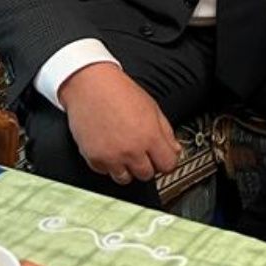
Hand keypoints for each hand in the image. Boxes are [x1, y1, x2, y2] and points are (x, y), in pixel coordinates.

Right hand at [59, 63, 179, 185]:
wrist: (91, 86)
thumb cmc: (120, 92)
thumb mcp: (152, 108)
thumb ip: (166, 132)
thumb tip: (174, 149)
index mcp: (150, 137)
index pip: (167, 165)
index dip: (166, 161)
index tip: (162, 158)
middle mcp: (131, 150)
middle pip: (147, 175)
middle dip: (147, 165)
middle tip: (143, 153)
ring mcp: (111, 157)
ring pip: (125, 179)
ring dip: (128, 169)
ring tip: (125, 152)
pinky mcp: (94, 158)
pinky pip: (105, 172)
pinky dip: (108, 165)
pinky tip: (110, 149)